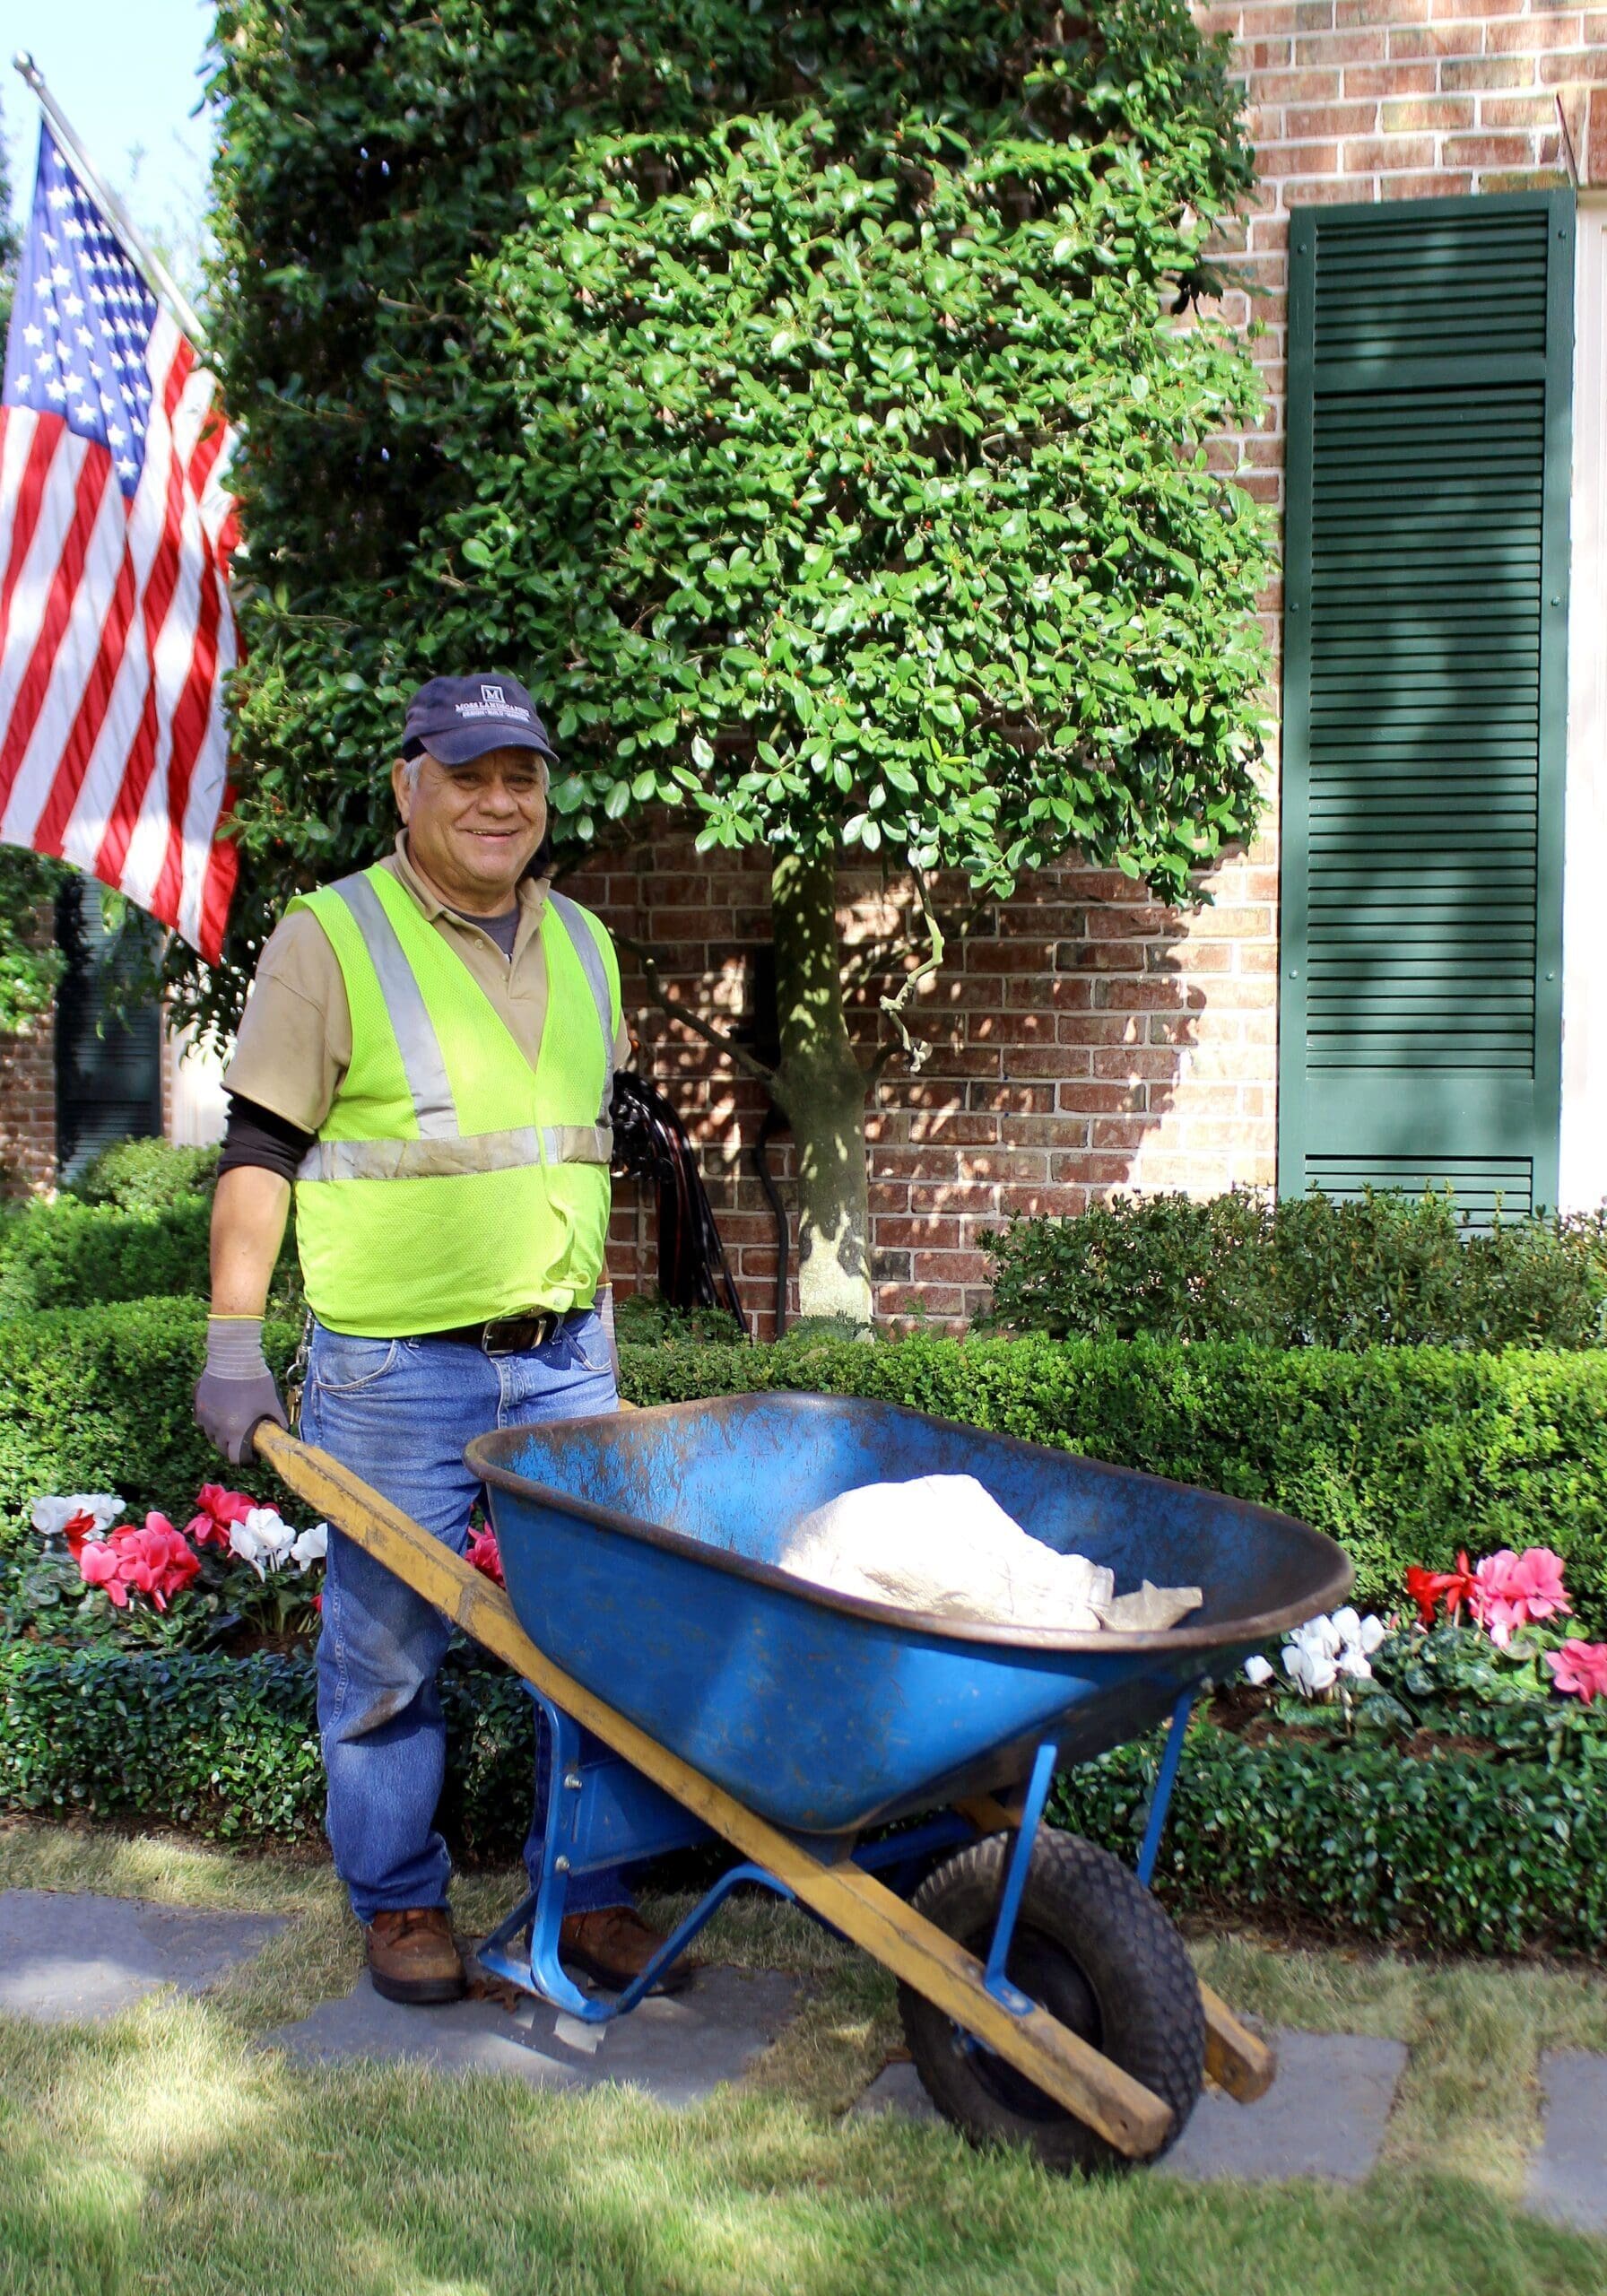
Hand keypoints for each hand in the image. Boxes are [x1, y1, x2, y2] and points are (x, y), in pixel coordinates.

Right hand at [195, 1316, 288, 1465]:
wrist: (232, 1357)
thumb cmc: (255, 1380)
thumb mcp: (271, 1402)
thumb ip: (278, 1420)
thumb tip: (283, 1430)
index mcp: (235, 1431)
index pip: (235, 1459)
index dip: (245, 1459)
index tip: (251, 1453)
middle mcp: (217, 1428)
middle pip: (222, 1448)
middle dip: (233, 1447)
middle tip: (243, 1438)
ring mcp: (205, 1417)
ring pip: (211, 1435)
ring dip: (221, 1435)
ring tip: (233, 1424)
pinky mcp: (199, 1405)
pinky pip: (203, 1421)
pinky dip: (211, 1422)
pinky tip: (221, 1412)